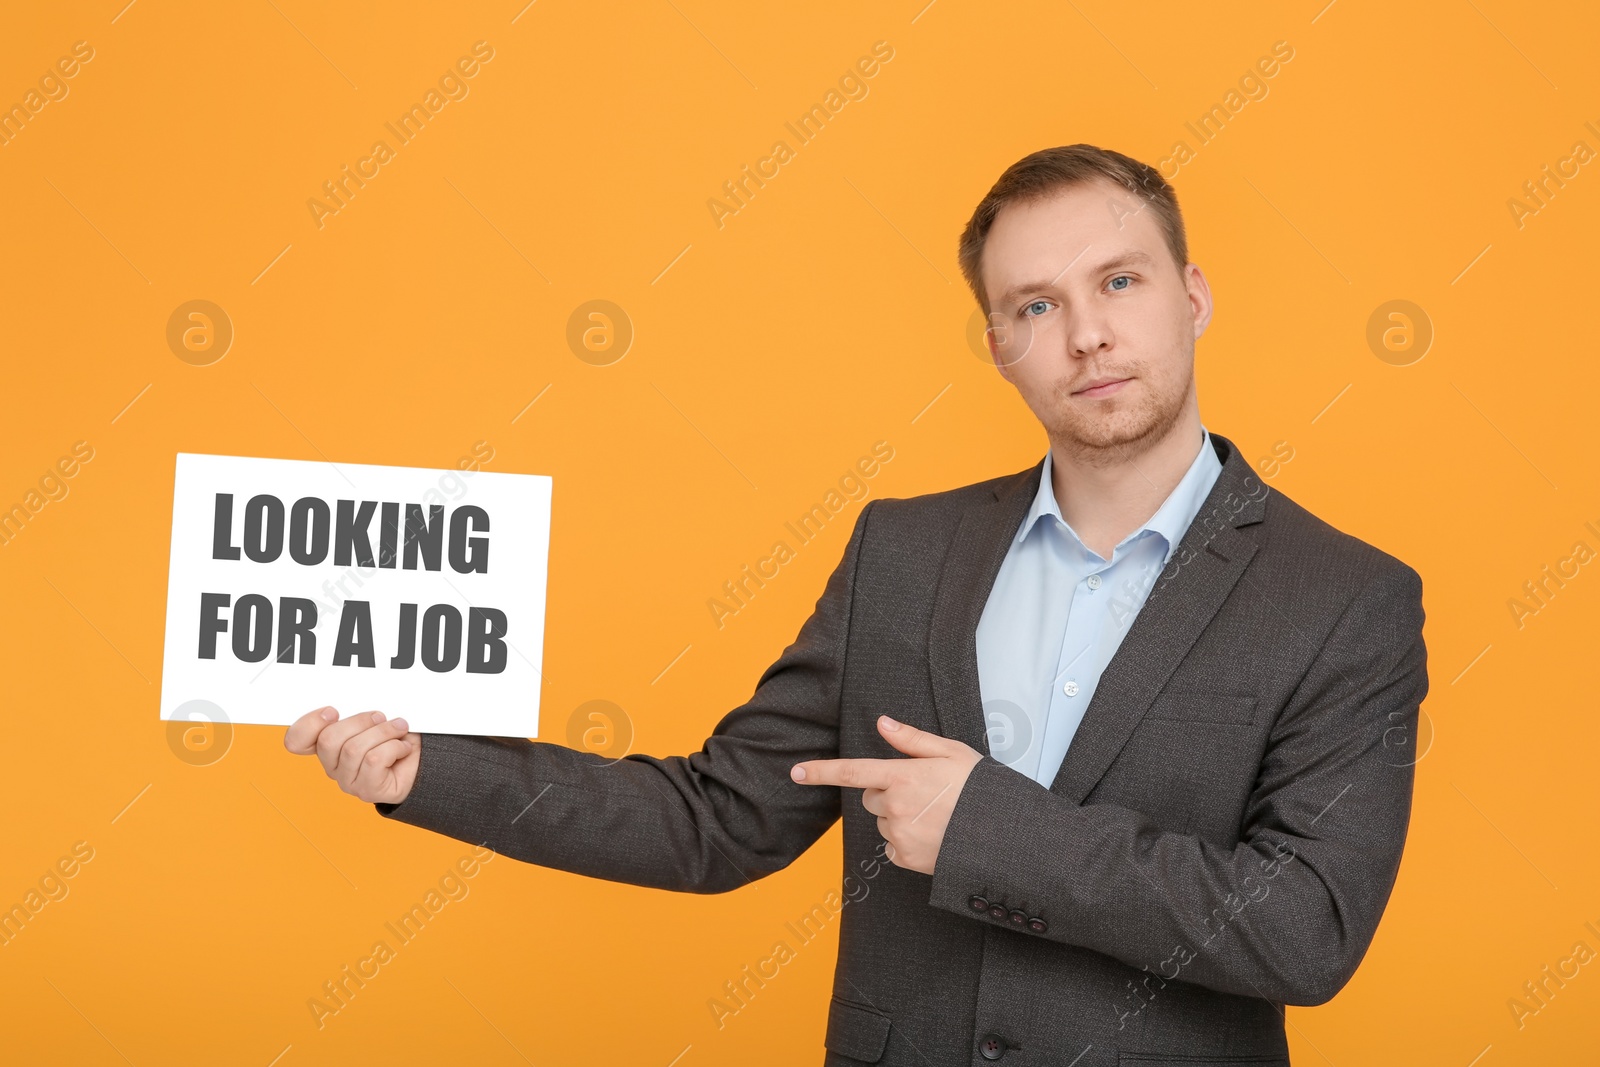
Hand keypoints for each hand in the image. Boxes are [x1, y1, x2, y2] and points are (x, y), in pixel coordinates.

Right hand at [284, 707, 420, 805]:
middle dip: (360, 721)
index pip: (296, 741)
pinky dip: (395, 747)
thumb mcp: (375, 718)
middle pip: (329, 740)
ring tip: (399, 730)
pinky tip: (403, 748)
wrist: (423, 762)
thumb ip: (359, 711)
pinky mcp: (368, 790)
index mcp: (327, 746)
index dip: (308, 724)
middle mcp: (332, 766)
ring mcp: (348, 781)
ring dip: (383, 732)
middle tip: (380, 717)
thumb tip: (358, 695)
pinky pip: (374, 761)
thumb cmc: (395, 736)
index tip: (332, 711)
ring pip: (355, 749)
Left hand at [790, 715, 981, 874]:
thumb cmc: (979, 788)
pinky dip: (905, 843)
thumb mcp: (951, 753)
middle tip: (924, 794)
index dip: (820, 772)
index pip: (851, 772)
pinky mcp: (906, 859)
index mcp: (902, 776)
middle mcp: (895, 806)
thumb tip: (882, 723)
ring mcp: (899, 835)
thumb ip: (912, 739)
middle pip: (871, 798)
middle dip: (888, 794)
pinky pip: (892, 848)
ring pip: (883, 823)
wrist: (1002, 834)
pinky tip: (932, 837)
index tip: (795, 772)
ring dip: (899, 819)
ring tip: (935, 817)